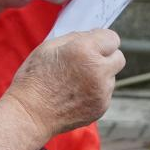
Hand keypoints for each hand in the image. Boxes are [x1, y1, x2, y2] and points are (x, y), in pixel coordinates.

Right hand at [3, 29, 124, 137]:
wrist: (30, 114)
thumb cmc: (34, 78)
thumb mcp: (47, 47)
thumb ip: (75, 37)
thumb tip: (93, 35)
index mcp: (84, 51)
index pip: (112, 38)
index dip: (102, 40)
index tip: (93, 44)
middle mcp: (98, 71)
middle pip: (119, 57)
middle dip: (106, 57)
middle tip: (87, 62)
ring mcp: (102, 91)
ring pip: (111, 77)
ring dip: (100, 75)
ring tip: (75, 82)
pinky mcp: (101, 107)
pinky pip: (105, 93)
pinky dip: (95, 91)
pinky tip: (75, 94)